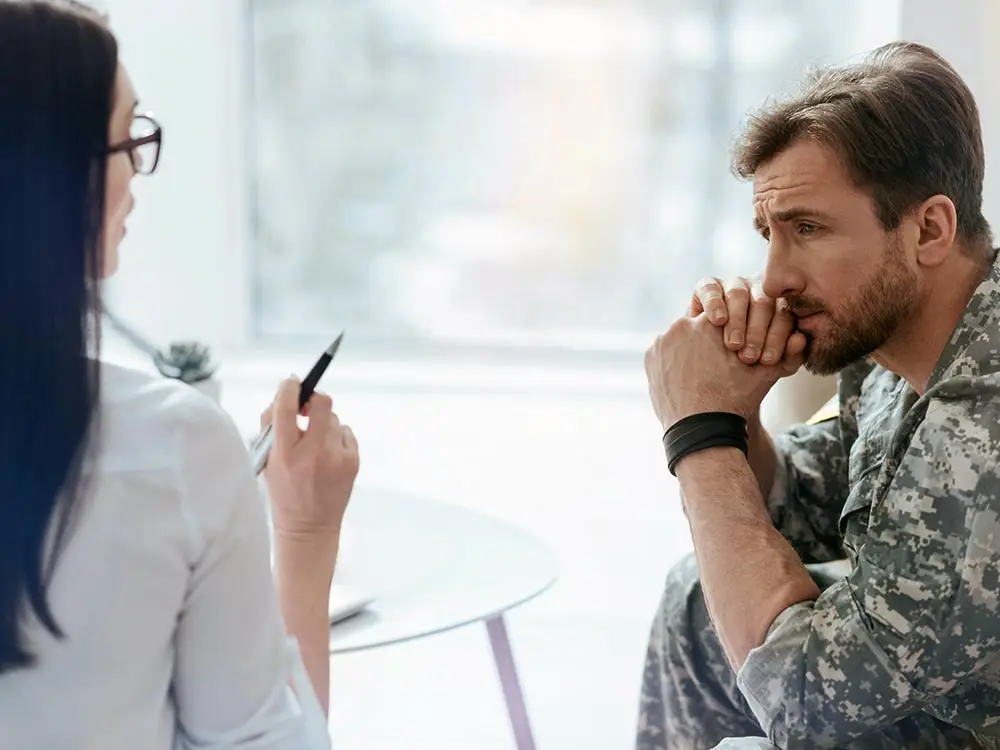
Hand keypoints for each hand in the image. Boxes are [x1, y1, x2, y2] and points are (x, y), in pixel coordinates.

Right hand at [260, 377, 359, 539]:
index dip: (290, 388)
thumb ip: (271, 427)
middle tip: (307, 406)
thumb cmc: (285, 491)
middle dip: (314, 398)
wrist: (309, 526)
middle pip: (322, 403)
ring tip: (315, 445)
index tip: (291, 383)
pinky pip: (346, 433)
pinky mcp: (353, 461)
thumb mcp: (267, 461)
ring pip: (333, 419)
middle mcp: (313, 452)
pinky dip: (337, 438)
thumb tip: (284, 394)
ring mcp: (336, 456)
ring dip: (323, 424)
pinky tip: (328, 455)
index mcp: (285, 452)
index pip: (287, 407)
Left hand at [645, 314, 804, 431]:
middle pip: (698, 325)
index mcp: (709, 322)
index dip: (728, 333)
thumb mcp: (764, 374)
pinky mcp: (650, 356)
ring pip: (679, 338)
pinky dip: (673, 362)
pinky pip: (663, 352)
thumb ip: (783, 350)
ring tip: (700, 373)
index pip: (722, 316)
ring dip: (688, 349)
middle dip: (706, 340)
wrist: (700, 427)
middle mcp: (682, 325)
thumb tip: (801, 336)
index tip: (731, 348)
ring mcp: (662, 341)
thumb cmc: (735, 399)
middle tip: (713, 363)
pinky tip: (685, 378)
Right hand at [690, 276, 799, 365]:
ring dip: (737, 320)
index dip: (778, 336)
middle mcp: (760, 291)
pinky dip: (714, 304)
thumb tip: (800, 339)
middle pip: (763, 301)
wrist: (712, 374)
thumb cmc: (746, 368)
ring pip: (738, 293)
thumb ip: (790, 356)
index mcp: (781, 306)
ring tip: (734, 344)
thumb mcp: (771, 368)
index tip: (768, 360)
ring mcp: (734, 286)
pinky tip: (717, 321)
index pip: (785, 312)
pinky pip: (710, 287)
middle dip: (757, 331)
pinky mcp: (708, 287)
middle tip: (749, 356)